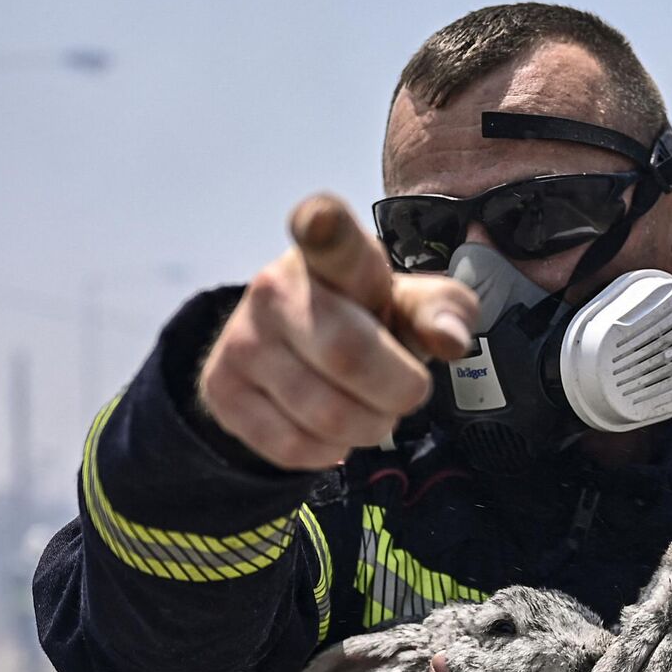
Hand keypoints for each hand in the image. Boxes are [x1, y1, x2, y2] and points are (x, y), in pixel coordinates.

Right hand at [198, 194, 477, 469]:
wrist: (290, 347)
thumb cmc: (367, 317)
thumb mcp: (411, 304)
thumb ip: (443, 311)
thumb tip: (450, 340)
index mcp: (329, 253)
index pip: (327, 236)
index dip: (324, 227)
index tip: (319, 219)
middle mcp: (274, 288)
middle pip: (349, 357)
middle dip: (397, 392)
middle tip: (404, 390)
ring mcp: (240, 339)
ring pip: (325, 415)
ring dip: (368, 428)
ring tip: (367, 408)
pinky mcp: (221, 390)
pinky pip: (293, 448)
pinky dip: (329, 452)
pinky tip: (330, 429)